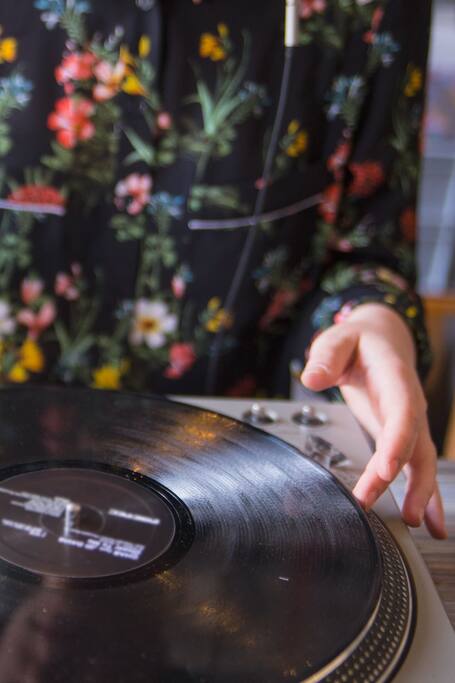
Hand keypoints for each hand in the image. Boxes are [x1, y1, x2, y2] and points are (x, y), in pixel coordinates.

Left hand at [300, 303, 446, 538]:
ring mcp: (409, 422)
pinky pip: (417, 466)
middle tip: (403, 513)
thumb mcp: (338, 339)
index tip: (386, 470)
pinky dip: (426, 493)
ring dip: (422, 492)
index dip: (398, 442)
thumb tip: (312, 378)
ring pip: (422, 460)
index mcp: (396, 378)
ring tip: (419, 525)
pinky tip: (431, 522)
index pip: (402, 412)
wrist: (380, 339)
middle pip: (416, 444)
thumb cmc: (358, 341)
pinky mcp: (402, 436)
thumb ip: (327, 356)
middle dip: (411, 480)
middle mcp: (409, 403)